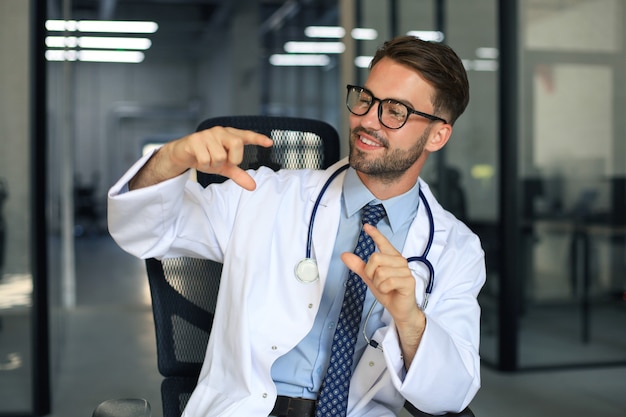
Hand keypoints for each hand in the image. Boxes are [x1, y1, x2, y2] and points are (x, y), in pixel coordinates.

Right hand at [131, 126, 272, 189]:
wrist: (182, 155)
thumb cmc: (206, 157)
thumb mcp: (224, 167)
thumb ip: (239, 175)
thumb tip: (253, 186)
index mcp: (229, 136)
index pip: (246, 136)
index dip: (258, 139)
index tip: (270, 143)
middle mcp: (220, 132)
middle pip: (237, 144)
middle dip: (232, 158)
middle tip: (224, 162)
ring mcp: (207, 134)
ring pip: (219, 156)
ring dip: (213, 164)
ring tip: (207, 160)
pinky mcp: (194, 140)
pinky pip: (206, 159)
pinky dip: (204, 165)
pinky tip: (199, 160)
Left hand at [341, 223, 424, 366]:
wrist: (399, 309)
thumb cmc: (388, 291)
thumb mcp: (370, 278)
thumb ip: (359, 266)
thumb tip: (344, 255)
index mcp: (391, 257)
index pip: (383, 242)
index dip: (375, 234)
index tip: (366, 226)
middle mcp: (400, 261)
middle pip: (375, 258)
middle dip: (370, 273)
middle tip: (378, 282)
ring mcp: (405, 270)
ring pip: (380, 271)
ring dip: (378, 283)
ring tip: (386, 287)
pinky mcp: (409, 281)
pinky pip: (388, 281)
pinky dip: (384, 289)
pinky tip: (390, 291)